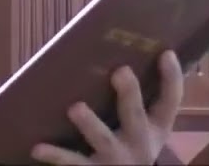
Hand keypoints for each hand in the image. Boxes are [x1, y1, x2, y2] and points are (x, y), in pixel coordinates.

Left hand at [31, 50, 183, 164]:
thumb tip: (119, 53)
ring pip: (104, 139)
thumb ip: (136, 99)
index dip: (171, 78)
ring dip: (90, 123)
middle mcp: (140, 143)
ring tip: (75, 108)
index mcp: (155, 128)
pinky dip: (55, 154)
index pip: (170, 101)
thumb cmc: (128, 145)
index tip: (166, 53)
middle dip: (129, 95)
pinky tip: (37, 147)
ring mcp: (116, 158)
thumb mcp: (142, 127)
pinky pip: (73, 162)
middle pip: (136, 116)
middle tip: (121, 72)